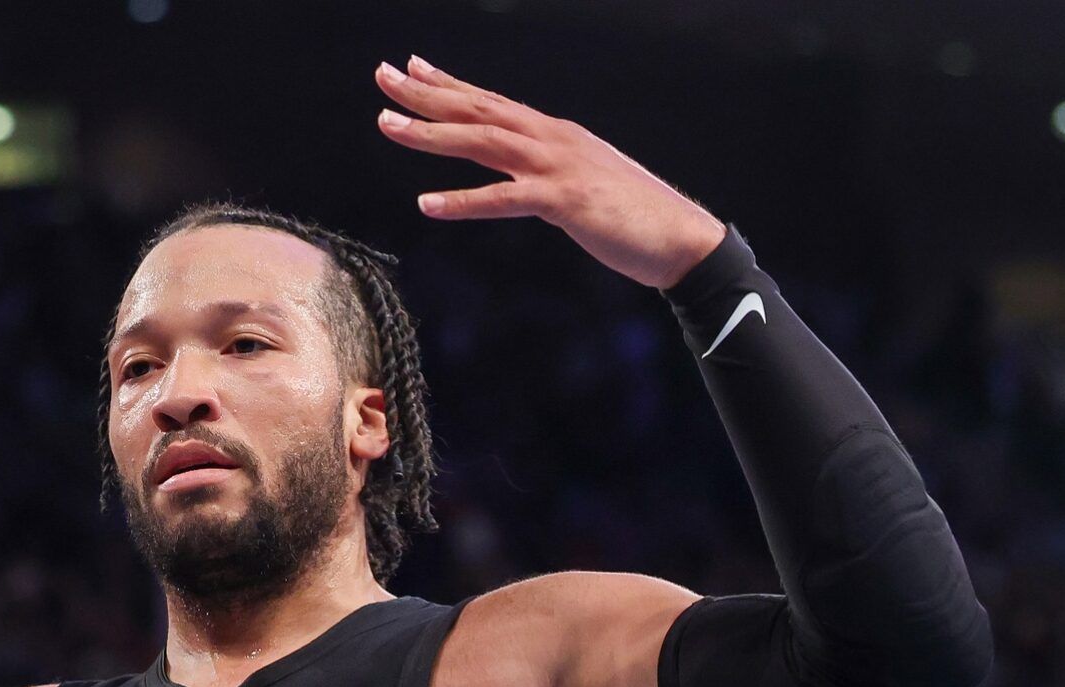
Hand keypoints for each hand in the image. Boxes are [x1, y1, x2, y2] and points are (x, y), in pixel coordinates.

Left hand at [374, 55, 726, 288]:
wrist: (682, 240)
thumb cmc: (633, 217)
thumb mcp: (583, 184)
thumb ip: (549, 174)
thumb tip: (525, 175)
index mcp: (556, 136)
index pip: (492, 103)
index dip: (449, 84)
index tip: (411, 68)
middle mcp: (553, 140)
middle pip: (479, 110)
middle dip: (427, 94)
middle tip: (382, 77)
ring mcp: (559, 167)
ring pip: (484, 143)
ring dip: (432, 134)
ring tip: (387, 125)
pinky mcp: (566, 202)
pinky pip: (504, 200)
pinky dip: (464, 202)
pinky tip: (427, 204)